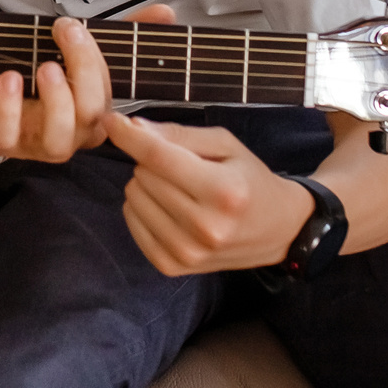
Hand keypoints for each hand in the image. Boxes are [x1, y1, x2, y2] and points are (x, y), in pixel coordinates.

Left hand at [0, 14, 116, 161]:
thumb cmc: (30, 73)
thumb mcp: (72, 50)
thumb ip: (119, 33)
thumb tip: (165, 12)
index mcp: (92, 113)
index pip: (109, 93)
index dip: (96, 59)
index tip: (76, 25)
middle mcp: (71, 133)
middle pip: (91, 114)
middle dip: (82, 68)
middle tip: (65, 32)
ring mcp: (36, 143)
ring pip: (59, 139)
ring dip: (56, 99)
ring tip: (44, 66)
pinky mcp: (1, 142)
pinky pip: (9, 135)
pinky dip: (9, 106)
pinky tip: (8, 78)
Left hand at [105, 110, 314, 275]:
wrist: (277, 230)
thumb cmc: (248, 179)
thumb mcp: (225, 144)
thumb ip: (178, 134)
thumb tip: (133, 128)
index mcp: (223, 191)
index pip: (159, 158)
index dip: (129, 136)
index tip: (110, 120)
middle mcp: (205, 227)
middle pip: (143, 175)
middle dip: (152, 161)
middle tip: (182, 167)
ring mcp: (187, 252)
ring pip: (132, 197)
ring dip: (147, 185)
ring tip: (179, 189)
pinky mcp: (172, 267)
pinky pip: (131, 221)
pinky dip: (142, 207)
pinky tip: (168, 207)